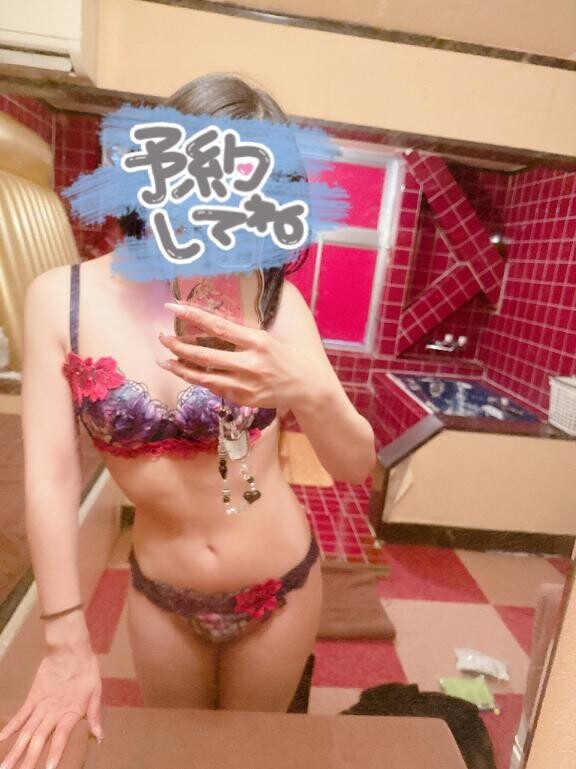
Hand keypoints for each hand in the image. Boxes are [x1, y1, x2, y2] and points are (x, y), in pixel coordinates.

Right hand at [0, 649, 101, 768]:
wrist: (70, 648)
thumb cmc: (87, 669)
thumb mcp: (96, 691)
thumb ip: (94, 715)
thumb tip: (99, 737)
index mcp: (71, 712)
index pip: (61, 737)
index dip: (55, 753)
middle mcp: (53, 712)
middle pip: (38, 739)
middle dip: (29, 759)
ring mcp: (41, 705)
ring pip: (26, 731)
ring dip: (16, 749)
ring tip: (5, 766)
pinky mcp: (33, 696)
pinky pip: (20, 714)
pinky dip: (11, 727)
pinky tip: (2, 739)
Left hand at [158, 302, 329, 410]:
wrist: (306, 386)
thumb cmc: (284, 357)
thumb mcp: (266, 338)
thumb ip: (240, 334)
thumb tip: (210, 323)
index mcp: (257, 342)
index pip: (218, 327)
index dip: (193, 316)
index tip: (173, 307)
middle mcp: (250, 363)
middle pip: (205, 356)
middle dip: (178, 347)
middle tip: (162, 338)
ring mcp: (246, 385)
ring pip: (204, 378)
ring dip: (181, 369)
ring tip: (165, 361)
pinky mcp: (244, 400)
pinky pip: (216, 389)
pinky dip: (200, 380)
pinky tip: (188, 373)